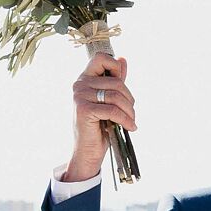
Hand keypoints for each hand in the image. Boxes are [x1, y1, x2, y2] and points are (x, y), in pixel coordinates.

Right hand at [64, 53, 133, 182]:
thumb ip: (115, 80)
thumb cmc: (100, 127)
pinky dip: (125, 120)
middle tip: (131, 114)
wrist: (88, 152)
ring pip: (116, 96)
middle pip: (116, 82)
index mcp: (84, 79)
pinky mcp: (84, 109)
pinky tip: (130, 127)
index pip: (101, 58)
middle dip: (129, 99)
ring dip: (130, 111)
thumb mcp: (109, 101)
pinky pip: (113, 110)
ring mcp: (80, 96)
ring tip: (131, 122)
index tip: (122, 87)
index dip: (116, 68)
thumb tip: (123, 59)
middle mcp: (79, 84)